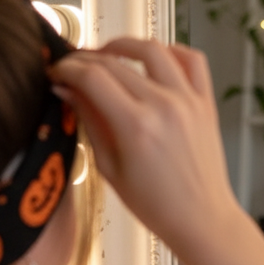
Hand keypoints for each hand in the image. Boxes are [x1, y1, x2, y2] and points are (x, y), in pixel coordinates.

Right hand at [49, 39, 237, 248]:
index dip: (66, 69)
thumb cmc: (159, 206)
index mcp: (136, 126)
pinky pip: (192, 60)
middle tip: (73, 69)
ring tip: (107, 56)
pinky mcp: (206, 104)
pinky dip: (171, 51)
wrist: (203, 219)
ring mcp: (188, 102)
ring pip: (151, 49)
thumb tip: (67, 90)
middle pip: (114, 62)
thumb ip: (89, 122)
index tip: (57, 74)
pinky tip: (153, 60)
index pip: (90, 76)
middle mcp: (164, 107)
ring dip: (123, 44)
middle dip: (85, 60)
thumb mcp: (110, 168)